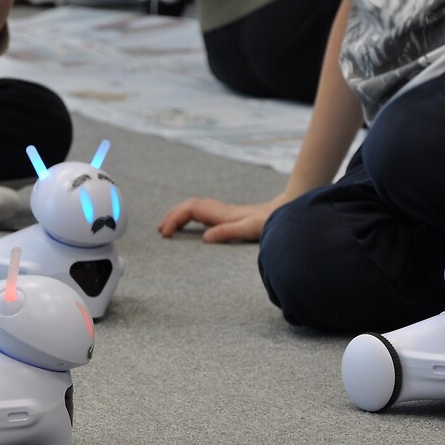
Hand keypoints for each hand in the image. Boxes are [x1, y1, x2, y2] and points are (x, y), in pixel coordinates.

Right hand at [158, 197, 281, 242]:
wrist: (285, 212)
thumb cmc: (270, 222)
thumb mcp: (250, 229)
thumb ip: (228, 232)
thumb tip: (205, 238)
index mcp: (222, 214)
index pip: (190, 210)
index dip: (174, 219)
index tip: (165, 234)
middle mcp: (220, 210)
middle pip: (189, 206)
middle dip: (172, 216)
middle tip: (160, 230)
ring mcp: (224, 211)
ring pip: (194, 207)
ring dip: (179, 214)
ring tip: (168, 228)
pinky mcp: (228, 215)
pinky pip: (202, 211)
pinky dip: (190, 215)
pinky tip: (191, 225)